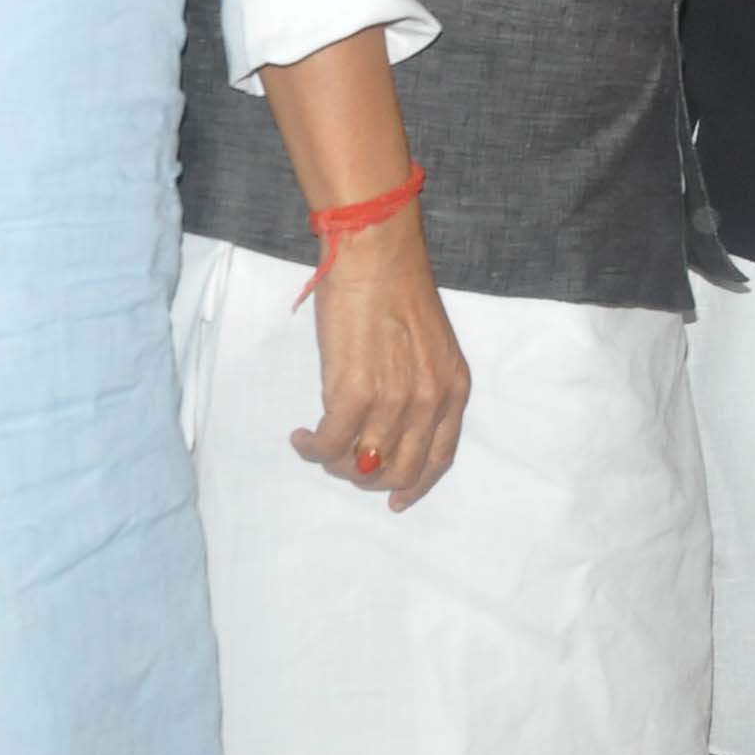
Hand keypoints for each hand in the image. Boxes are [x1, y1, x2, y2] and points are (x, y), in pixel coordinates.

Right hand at [292, 204, 471, 511]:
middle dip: (368, 477)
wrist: (376, 255)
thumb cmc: (397, 289)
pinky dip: (311, 449)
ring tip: (318, 442)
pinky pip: (329, 446)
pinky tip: (301, 437)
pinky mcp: (355, 395)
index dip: (415, 485)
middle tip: (344, 462)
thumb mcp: (427, 346)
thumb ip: (418, 386)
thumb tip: (386, 423)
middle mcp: (430, 401)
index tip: (395, 500)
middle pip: (400, 471)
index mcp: (453, 389)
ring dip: (334, 463)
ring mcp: (395, 402)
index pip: (439, 459)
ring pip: (361, 464)